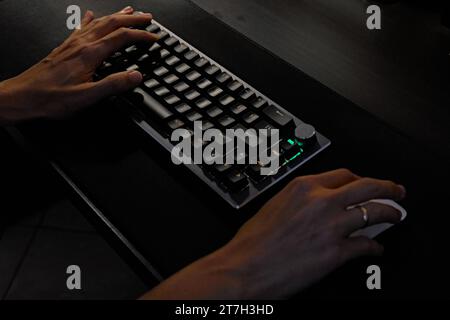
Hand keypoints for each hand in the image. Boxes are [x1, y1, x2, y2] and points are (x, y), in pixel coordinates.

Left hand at [0, 6, 156, 123]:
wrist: (24, 96)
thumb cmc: (52, 98)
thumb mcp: (87, 97)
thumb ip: (113, 85)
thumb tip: (135, 76)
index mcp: (90, 54)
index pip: (122, 38)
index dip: (141, 36)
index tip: (154, 37)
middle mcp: (81, 44)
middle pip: (111, 24)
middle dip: (132, 20)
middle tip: (147, 18)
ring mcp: (71, 44)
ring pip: (98, 22)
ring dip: (115, 16)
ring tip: (128, 11)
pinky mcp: (64, 48)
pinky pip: (80, 27)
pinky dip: (90, 19)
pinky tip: (90, 15)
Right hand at [143, 169, 405, 299]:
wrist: (243, 267)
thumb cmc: (252, 242)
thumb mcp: (275, 207)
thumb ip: (301, 201)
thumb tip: (320, 204)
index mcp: (302, 187)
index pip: (343, 174)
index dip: (360, 178)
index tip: (365, 182)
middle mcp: (320, 201)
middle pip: (366, 185)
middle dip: (387, 187)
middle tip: (396, 191)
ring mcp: (330, 225)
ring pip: (374, 211)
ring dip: (391, 213)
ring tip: (396, 215)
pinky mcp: (335, 252)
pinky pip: (366, 245)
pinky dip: (375, 247)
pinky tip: (376, 248)